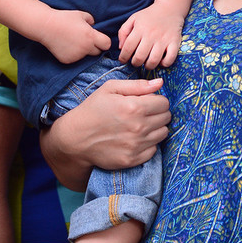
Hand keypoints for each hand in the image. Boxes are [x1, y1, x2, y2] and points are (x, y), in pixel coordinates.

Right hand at [40, 8, 110, 64]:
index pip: (107, 44)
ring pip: (85, 56)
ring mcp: (76, 56)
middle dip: (94, 47)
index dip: (104, 41)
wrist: (46, 26)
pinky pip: (75, 59)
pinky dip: (73, 54)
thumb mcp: (82, 15)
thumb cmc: (65, 18)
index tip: (99, 39)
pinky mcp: (68, 60)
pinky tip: (66, 45)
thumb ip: (91, 21)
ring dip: (83, 51)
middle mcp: (85, 48)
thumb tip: (94, 26)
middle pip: (97, 52)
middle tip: (85, 40)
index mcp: (91, 37)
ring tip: (73, 40)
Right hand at [40, 77, 170, 188]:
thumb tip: (160, 83)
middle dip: (158, 113)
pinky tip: (135, 139)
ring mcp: (136, 145)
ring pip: (163, 134)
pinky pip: (153, 150)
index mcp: (134, 107)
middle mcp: (138, 127)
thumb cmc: (92, 109)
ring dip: (155, 128)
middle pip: (166, 118)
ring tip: (140, 125)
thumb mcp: (110, 88)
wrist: (75, 138)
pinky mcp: (132, 160)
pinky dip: (148, 144)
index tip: (147, 102)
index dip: (157, 100)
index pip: (164, 103)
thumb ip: (138, 85)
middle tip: (144, 113)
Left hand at [117, 3, 184, 68]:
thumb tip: (121, 48)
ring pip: (154, 60)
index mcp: (140, 28)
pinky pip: (170, 58)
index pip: (127, 47)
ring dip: (148, 66)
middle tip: (136, 62)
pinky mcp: (174, 42)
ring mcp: (164, 39)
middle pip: (140, 56)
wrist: (170, 8)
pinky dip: (164, 64)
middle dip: (135, 63)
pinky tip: (160, 61)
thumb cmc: (149, 15)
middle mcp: (151, 34)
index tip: (123, 60)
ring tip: (146, 63)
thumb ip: (123, 32)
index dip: (123, 57)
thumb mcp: (133, 19)